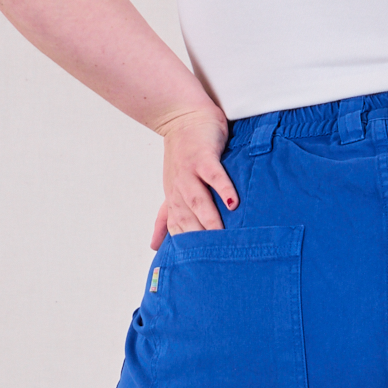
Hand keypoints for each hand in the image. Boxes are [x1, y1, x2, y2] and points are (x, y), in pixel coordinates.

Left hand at [151, 103, 238, 248]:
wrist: (182, 117)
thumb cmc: (182, 155)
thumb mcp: (173, 189)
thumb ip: (166, 218)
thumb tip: (154, 245)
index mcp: (174, 199)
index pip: (178, 230)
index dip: (186, 250)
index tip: (196, 271)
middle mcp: (179, 189)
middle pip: (187, 219)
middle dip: (197, 240)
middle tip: (211, 262)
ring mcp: (190, 172)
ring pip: (198, 200)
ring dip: (207, 218)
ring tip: (219, 236)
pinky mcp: (204, 156)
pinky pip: (214, 175)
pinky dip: (223, 188)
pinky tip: (234, 202)